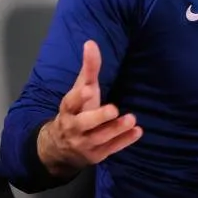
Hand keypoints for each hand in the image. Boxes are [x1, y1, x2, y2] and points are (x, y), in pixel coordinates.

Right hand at [37, 40, 141, 176]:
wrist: (60, 147)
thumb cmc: (76, 111)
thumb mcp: (80, 90)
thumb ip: (88, 69)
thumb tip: (91, 43)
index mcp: (68, 109)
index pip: (70, 103)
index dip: (78, 97)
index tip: (88, 89)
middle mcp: (74, 127)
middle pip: (84, 123)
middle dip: (98, 117)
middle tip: (114, 109)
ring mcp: (85, 143)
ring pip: (100, 138)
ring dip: (116, 129)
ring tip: (132, 119)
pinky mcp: (97, 154)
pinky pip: (111, 149)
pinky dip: (124, 141)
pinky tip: (138, 132)